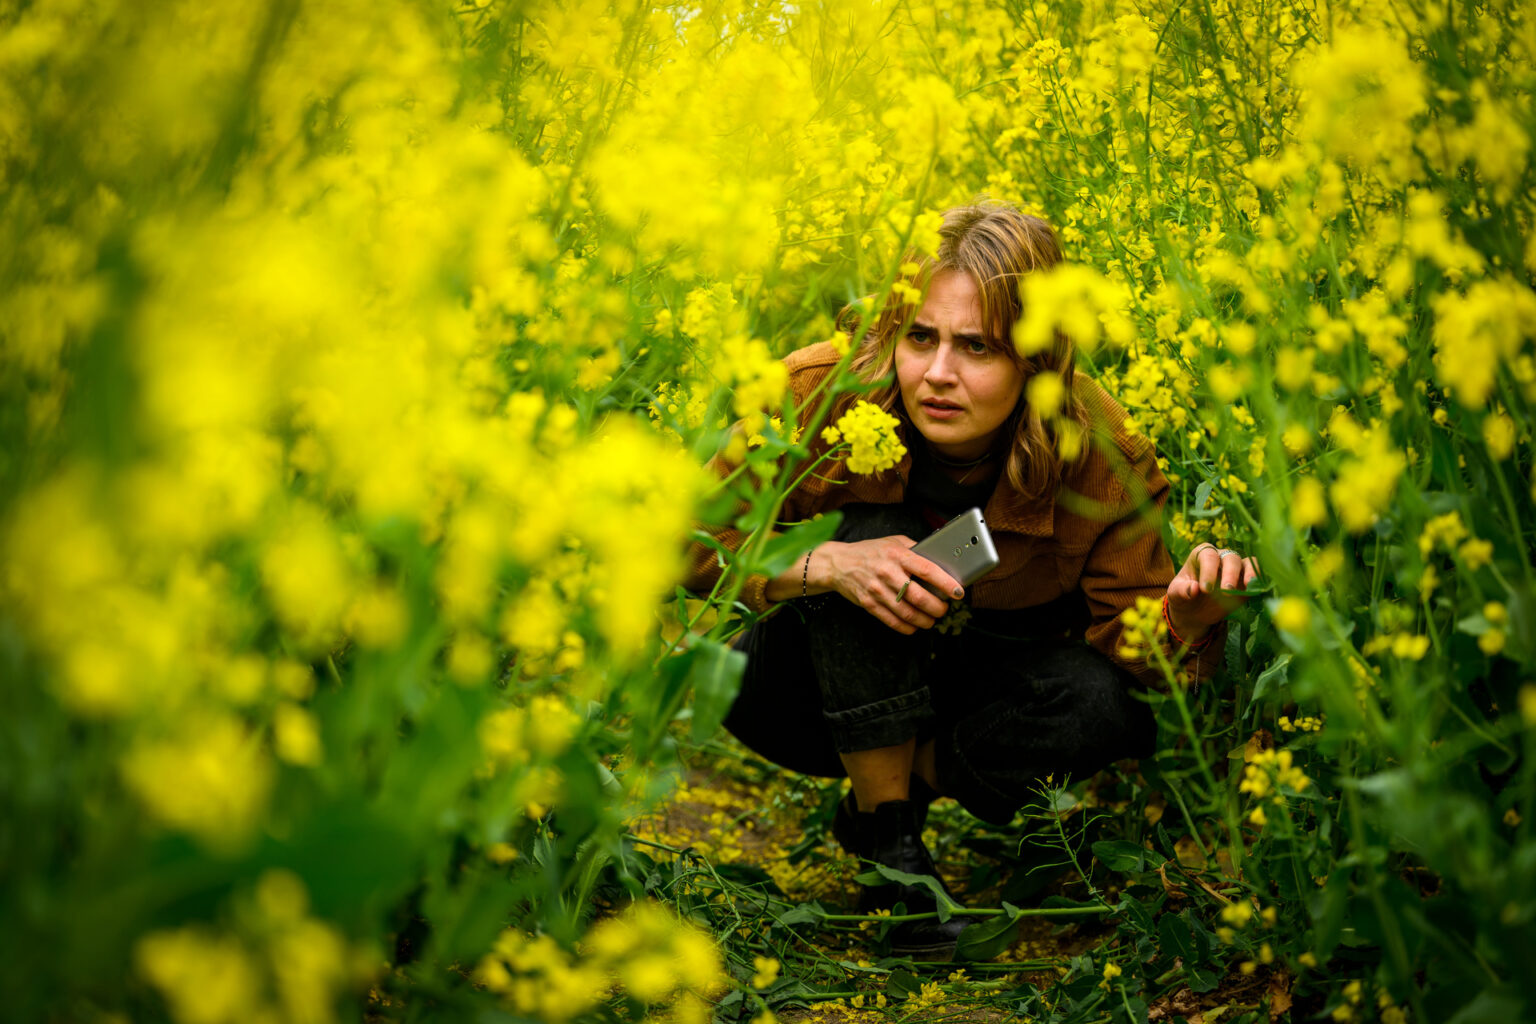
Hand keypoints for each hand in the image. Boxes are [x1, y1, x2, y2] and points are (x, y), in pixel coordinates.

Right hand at [818, 536, 963, 634]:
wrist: (839, 563)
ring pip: (907, 613)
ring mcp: (877, 590)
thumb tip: (940, 561)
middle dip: (937, 608)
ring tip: (932, 620)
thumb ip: (915, 550)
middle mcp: (888, 573)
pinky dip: (907, 628)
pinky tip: (915, 626)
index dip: (945, 583)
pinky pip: (892, 621)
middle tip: (944, 609)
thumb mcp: (894, 542)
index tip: (957, 592)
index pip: (927, 570)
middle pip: (919, 597)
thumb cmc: (870, 552)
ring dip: (925, 620)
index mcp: (898, 555)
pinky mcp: (869, 604)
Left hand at [1166, 543, 1260, 641]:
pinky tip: (1257, 589)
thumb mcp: (1176, 594)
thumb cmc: (1183, 596)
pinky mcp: (1247, 581)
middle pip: (1230, 557)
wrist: (1194, 611)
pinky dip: (1259, 580)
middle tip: (1226, 591)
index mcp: (1201, 554)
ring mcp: (1236, 568)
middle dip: (1230, 573)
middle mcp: (1221, 557)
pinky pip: (1258, 575)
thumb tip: (1193, 589)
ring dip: (1249, 573)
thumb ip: (1182, 590)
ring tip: (1248, 586)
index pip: (1208, 557)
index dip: (1208, 571)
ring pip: (1248, 563)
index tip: (1205, 589)